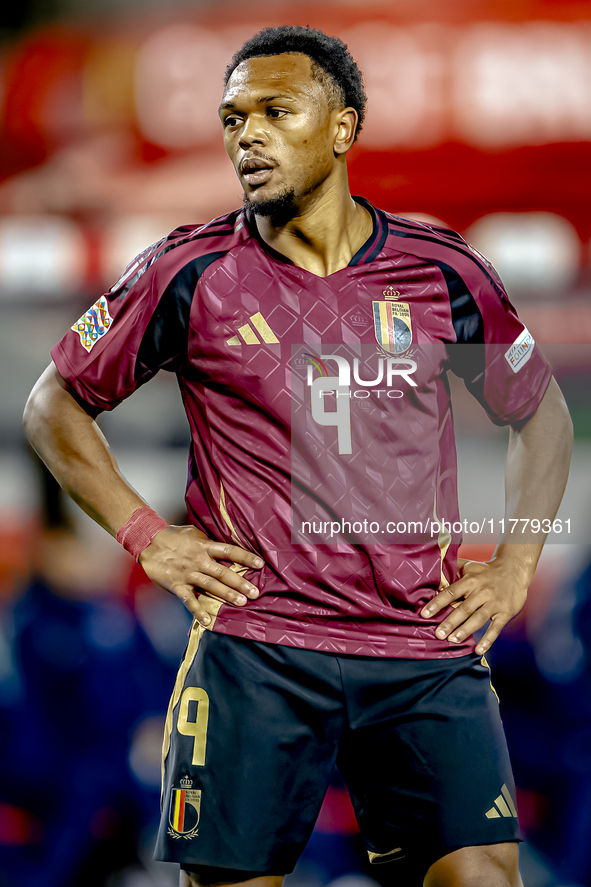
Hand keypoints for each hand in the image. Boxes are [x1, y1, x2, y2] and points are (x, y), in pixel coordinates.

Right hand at [138, 524, 262, 625]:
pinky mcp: (177, 585)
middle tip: (255, 592)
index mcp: (204, 546)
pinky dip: (198, 610)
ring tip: (241, 602)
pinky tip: (208, 620)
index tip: (260, 564)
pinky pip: (189, 600)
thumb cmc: (172, 535)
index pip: (230, 551)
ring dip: (226, 595)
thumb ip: (208, 541)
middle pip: (223, 572)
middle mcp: (199, 560)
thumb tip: (223, 546)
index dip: (245, 557)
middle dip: (240, 582)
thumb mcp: (193, 532)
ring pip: (210, 585)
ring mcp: (188, 574)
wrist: (148, 542)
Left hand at [420, 557, 528, 654]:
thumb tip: (432, 572)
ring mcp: (494, 603)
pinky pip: (496, 628)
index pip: (450, 593)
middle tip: (438, 634)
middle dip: (450, 622)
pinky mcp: (505, 613)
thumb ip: (452, 569)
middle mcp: (481, 592)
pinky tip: (479, 650)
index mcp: (470, 581)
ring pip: (478, 619)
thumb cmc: (486, 571)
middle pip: (463, 608)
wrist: (514, 570)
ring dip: (465, 630)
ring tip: (453, 640)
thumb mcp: (469, 566)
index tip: (424, 614)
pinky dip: (488, 640)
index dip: (437, 603)